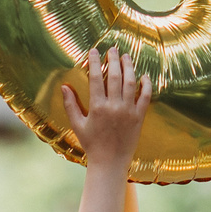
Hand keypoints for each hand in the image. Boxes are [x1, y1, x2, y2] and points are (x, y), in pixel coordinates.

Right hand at [60, 46, 151, 167]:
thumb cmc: (91, 144)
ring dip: (129, 67)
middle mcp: (114, 107)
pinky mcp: (139, 117)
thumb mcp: (77, 125)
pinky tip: (144, 76)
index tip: (94, 51)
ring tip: (126, 57)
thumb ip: (70, 105)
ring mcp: (128, 111)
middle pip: (115, 76)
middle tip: (113, 49)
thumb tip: (64, 87)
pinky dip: (146, 85)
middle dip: (113, 60)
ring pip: (130, 83)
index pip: (96, 78)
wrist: (110, 162)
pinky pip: (145, 97)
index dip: (95, 62)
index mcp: (97, 107)